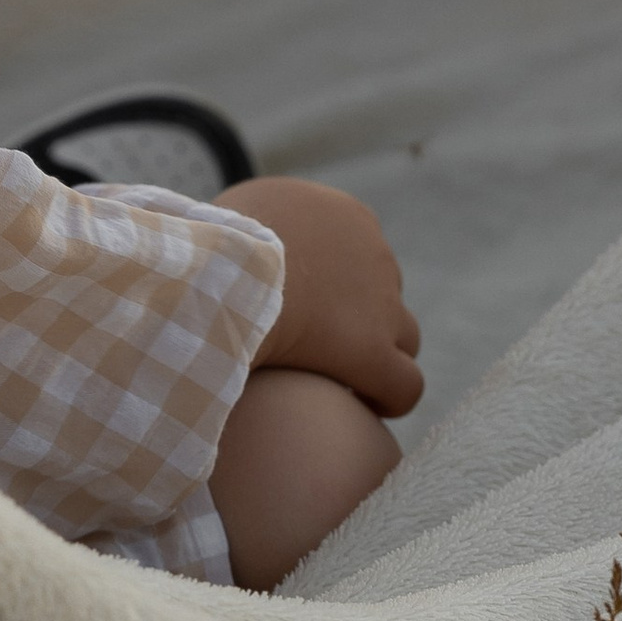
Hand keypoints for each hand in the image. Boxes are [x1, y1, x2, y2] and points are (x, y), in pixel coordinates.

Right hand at [222, 176, 422, 418]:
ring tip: (342, 379)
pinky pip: (405, 386)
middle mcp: (373, 254)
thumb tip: (238, 242)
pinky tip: (362, 405)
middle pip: (382, 291)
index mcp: (343, 216)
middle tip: (318, 343)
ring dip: (377, 355)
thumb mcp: (237, 215)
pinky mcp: (374, 354)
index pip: (356, 251)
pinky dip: (388, 397)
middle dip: (358, 317)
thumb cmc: (215, 244)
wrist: (225, 273)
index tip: (305, 306)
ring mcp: (382, 305)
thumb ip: (257, 228)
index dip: (335, 285)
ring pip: (403, 336)